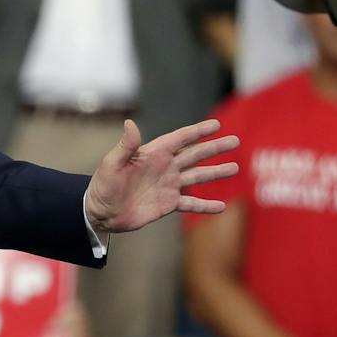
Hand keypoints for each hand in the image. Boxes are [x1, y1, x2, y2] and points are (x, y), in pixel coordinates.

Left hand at [84, 118, 238, 233]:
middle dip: (214, 148)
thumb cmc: (103, 185)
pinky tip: (222, 206)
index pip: (179, 139)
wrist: (101, 212)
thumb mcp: (112, 164)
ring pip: (198, 176)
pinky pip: (192, 203)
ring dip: (216, 173)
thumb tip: (130, 123)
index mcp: (153, 154)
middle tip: (235, 141)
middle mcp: (164, 168)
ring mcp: (168, 185)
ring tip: (235, 168)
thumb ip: (125, 146)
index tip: (216, 125)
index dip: (197, 131)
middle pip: (194, 155)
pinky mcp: (168, 204)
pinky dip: (206, 205)